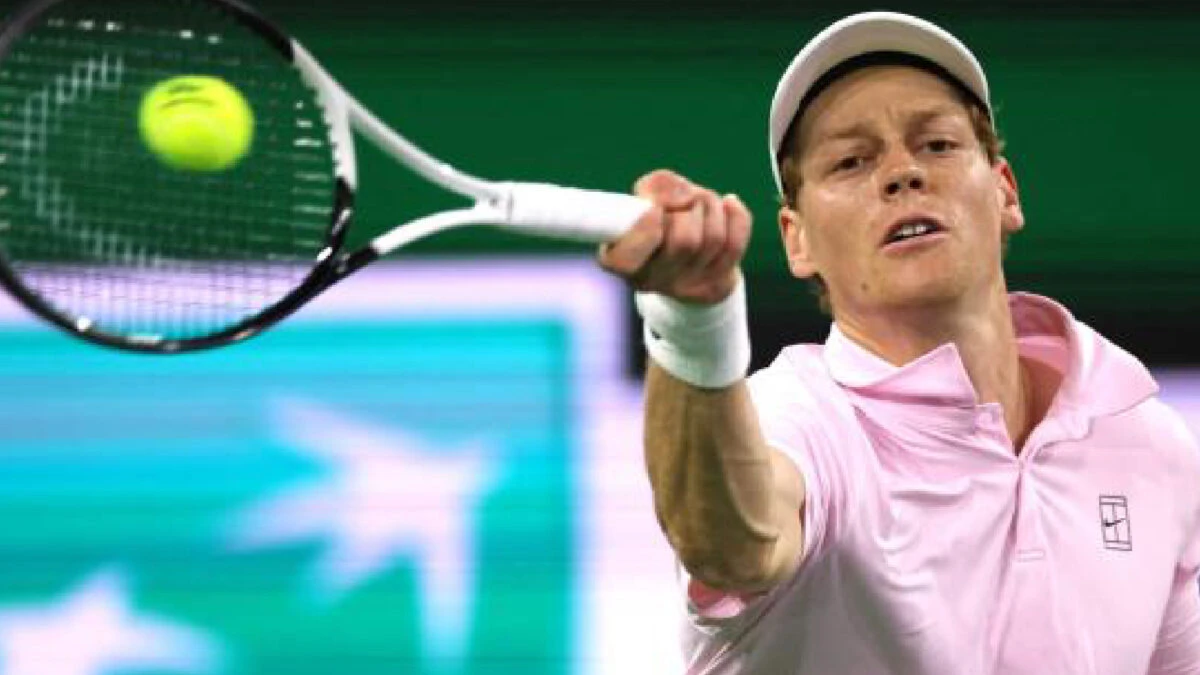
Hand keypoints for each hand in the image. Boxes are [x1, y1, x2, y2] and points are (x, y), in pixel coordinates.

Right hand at [598, 169, 750, 303]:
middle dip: (689, 208)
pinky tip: (728, 204)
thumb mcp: (644, 197)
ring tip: (700, 200)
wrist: (681, 253)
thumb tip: (684, 194)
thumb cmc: (655, 218)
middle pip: (684, 242)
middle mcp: (652, 281)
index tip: (654, 209)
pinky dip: (735, 216)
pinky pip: (735, 244)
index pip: (628, 259)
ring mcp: (687, 287)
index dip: (646, 228)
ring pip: (713, 239)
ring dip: (710, 206)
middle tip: (683, 200)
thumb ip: (656, 187)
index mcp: (621, 262)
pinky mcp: (715, 283)